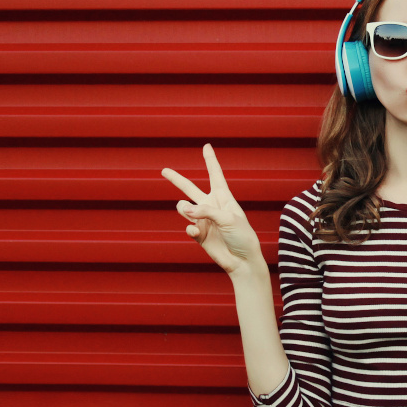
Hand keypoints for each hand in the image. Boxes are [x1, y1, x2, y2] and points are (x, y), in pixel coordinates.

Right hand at [161, 143, 263, 274]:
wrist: (242, 261)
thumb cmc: (242, 237)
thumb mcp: (228, 219)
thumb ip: (205, 211)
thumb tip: (182, 208)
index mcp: (224, 198)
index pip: (215, 175)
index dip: (210, 160)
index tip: (206, 146)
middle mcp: (212, 207)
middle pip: (191, 188)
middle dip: (177, 179)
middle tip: (164, 170)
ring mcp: (204, 221)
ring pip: (183, 208)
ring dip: (183, 208)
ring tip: (189, 212)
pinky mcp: (199, 234)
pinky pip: (187, 226)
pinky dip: (190, 228)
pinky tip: (195, 232)